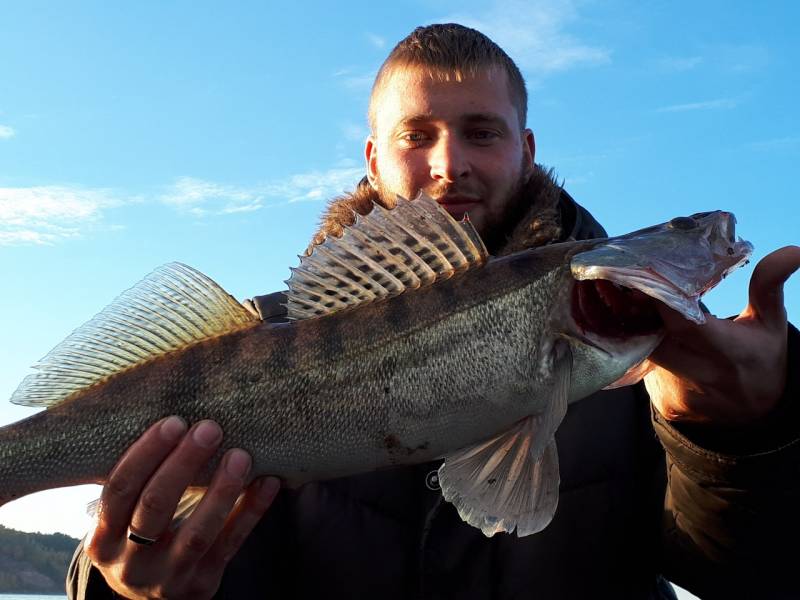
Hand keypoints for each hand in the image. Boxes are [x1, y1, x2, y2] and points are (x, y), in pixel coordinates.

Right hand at [84, 417, 280, 599]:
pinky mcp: (202, 584)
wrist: (153, 597)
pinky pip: (231, 544)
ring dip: (221, 490)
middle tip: (210, 427)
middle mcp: (130, 562)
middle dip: (183, 463)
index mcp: (104, 537)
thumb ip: (141, 479)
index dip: (146, 453)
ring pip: (197, 532)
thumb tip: (176, 406)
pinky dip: (251, 511)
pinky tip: (268, 481)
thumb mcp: (124, 518)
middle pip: (155, 507)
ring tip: (242, 454)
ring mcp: (168, 577)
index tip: (174, 421)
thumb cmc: (141, 535)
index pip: (120, 489)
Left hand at [644, 245, 799, 425]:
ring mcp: (681, 393)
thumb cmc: (762, 356)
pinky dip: (640, 351)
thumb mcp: (771, 322)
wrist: (755, 411)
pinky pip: (643, 372)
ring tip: (634, 310)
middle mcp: (704, 375)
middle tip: (632, 291)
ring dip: (637, 331)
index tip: (645, 278)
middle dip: (637, 314)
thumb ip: (769, 285)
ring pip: (642, 356)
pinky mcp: (667, 403)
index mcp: (731, 351)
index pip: (685, 325)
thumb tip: (792, 250)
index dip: (660, 302)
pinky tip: (644, 337)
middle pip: (653, 341)